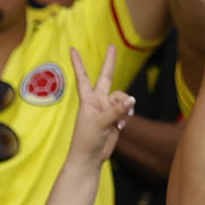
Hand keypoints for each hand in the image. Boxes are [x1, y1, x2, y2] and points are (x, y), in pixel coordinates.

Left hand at [67, 46, 134, 167]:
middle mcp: (98, 101)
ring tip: (118, 122)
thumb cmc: (86, 140)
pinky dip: (126, 116)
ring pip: (122, 98)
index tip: (72, 49)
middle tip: (112, 46)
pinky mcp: (116, 117)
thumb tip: (132, 99)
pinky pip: (127, 110)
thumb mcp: (99, 123)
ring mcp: (108, 108)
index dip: (78, 63)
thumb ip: (116, 110)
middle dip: (110, 63)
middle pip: (106, 78)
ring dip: (124, 107)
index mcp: (87, 100)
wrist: (90, 157)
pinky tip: (120, 127)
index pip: (83, 77)